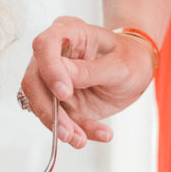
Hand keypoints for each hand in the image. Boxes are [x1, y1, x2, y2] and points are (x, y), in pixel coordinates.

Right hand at [20, 16, 155, 147]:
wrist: (137, 71)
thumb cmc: (130, 58)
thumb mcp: (119, 64)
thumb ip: (90, 71)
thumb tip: (62, 78)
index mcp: (68, 33)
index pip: (44, 46)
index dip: (49, 70)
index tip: (64, 93)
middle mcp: (54, 55)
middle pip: (34, 81)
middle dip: (48, 110)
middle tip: (68, 131)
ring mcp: (53, 80)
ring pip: (40, 106)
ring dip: (60, 127)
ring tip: (82, 139)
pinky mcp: (59, 102)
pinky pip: (59, 121)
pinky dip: (75, 132)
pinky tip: (100, 133)